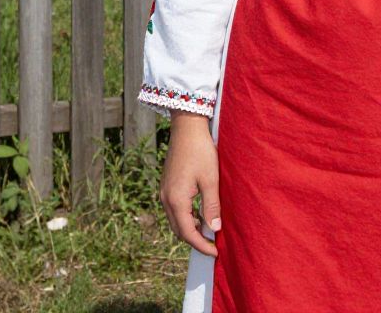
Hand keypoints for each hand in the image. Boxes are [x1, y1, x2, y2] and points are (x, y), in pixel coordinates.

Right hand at [160, 111, 221, 256]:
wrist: (186, 127)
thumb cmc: (200, 151)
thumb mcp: (210, 179)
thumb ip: (211, 205)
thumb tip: (214, 228)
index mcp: (176, 200)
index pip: (188, 233)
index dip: (202, 245)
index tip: (215, 252)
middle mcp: (166, 199)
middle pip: (179, 230)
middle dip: (195, 240)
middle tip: (213, 245)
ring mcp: (164, 192)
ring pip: (176, 220)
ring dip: (190, 229)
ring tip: (209, 231)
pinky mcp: (167, 185)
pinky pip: (175, 209)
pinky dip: (186, 217)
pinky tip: (199, 213)